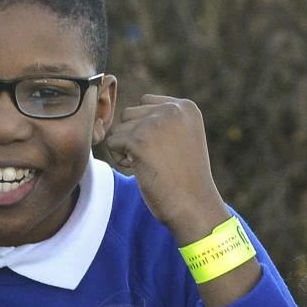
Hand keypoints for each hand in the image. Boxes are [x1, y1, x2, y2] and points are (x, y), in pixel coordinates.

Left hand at [103, 95, 227, 236]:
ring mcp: (155, 122)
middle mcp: (172, 109)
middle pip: (129, 113)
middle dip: (134, 136)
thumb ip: (163, 120)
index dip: (145, 128)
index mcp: (186, 107)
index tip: (164, 149)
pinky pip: (112, 143)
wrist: (194, 204)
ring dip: (126, 148)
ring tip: (149, 165)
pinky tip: (141, 170)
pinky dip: (120, 159)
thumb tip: (127, 114)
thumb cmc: (186, 178)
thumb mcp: (183, 137)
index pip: (146, 102)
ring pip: (119, 128)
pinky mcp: (139, 139)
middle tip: (155, 159)